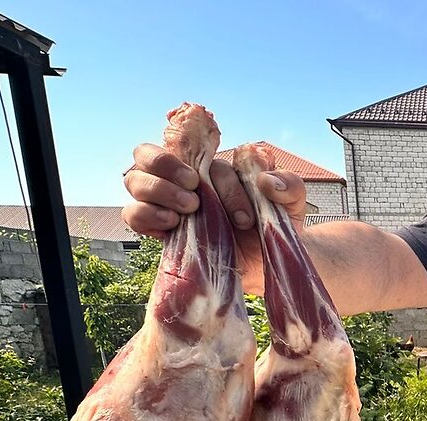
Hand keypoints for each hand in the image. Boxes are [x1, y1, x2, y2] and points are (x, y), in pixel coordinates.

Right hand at [121, 143, 308, 294]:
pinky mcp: (160, 230)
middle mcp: (182, 180)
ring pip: (134, 181)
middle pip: (146, 154)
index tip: (244, 216)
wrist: (268, 261)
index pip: (202, 158)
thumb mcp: (292, 201)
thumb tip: (266, 181)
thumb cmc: (273, 223)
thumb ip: (289, 184)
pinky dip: (145, 216)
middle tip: (195, 196)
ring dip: (156, 191)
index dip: (222, 185)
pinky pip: (134, 215)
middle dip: (164, 166)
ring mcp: (167, 203)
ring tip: (187, 211)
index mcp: (211, 167)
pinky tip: (172, 226)